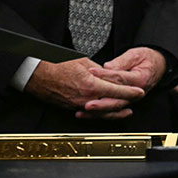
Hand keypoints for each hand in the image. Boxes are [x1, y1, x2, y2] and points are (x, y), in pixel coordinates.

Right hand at [24, 58, 143, 118]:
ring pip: (102, 112)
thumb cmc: (57, 66)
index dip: (131, 92)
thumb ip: (100, 72)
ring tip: (126, 111)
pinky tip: (106, 113)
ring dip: (116, 112)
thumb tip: (109, 75)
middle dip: (127, 103)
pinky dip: (101, 114)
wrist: (37, 75)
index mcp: (91, 85)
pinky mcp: (72, 107)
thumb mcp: (84, 62)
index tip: (140, 92)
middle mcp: (86, 98)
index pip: (117, 91)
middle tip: (137, 100)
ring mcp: (79, 105)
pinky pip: (90, 113)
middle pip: (112, 104)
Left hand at [86, 46, 166, 114]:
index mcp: (140, 79)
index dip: (105, 75)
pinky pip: (112, 110)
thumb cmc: (147, 60)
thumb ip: (122, 61)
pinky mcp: (125, 101)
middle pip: (118, 100)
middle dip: (101, 103)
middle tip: (87, 102)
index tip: (91, 71)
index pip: (120, 78)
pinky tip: (87, 113)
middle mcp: (137, 92)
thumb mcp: (136, 55)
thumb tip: (108, 66)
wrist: (158, 66)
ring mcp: (131, 99)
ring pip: (114, 108)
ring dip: (98, 111)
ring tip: (83, 110)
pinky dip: (99, 113)